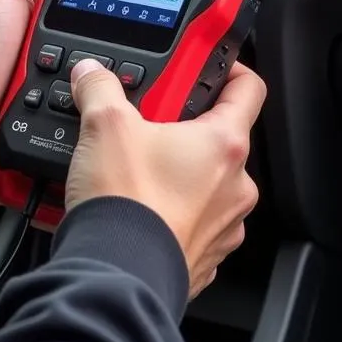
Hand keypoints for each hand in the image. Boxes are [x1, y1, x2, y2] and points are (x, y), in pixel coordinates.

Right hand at [67, 58, 265, 297]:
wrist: (118, 276)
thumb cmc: (127, 203)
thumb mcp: (104, 124)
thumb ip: (99, 87)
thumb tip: (93, 74)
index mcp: (224, 144)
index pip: (248, 88)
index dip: (229, 68)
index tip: (206, 65)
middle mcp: (234, 185)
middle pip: (218, 137)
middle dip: (181, 125)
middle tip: (145, 121)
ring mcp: (222, 225)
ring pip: (203, 182)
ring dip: (174, 170)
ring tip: (131, 167)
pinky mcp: (202, 256)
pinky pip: (189, 220)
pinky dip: (167, 209)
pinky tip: (133, 204)